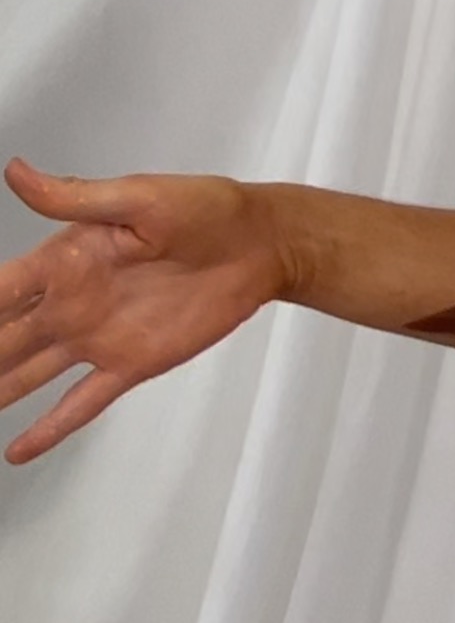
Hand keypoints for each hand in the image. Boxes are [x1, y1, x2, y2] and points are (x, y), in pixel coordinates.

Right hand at [0, 158, 289, 464]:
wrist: (262, 244)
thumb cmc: (206, 209)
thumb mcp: (139, 199)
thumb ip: (75, 198)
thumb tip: (15, 170)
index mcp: (62, 262)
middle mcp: (67, 304)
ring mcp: (95, 338)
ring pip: (26, 375)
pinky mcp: (130, 364)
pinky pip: (81, 403)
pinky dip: (49, 427)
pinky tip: (17, 452)